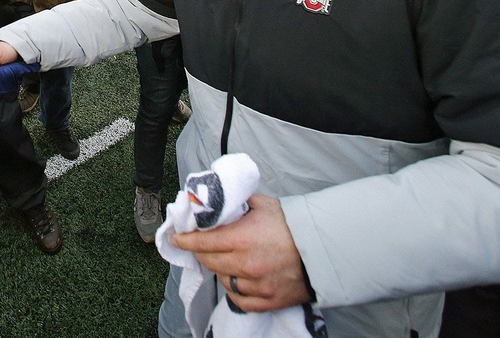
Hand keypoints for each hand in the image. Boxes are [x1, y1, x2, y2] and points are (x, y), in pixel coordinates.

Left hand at [170, 194, 310, 312]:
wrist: (323, 250)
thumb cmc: (293, 225)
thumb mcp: (263, 204)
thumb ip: (238, 202)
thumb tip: (218, 199)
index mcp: (242, 238)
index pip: (202, 242)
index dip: (185, 240)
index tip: (176, 238)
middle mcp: (245, 264)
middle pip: (209, 261)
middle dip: (201, 252)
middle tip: (200, 246)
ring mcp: (256, 285)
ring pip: (223, 280)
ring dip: (219, 269)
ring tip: (225, 259)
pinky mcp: (268, 300)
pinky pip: (239, 299)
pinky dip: (234, 290)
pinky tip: (236, 279)